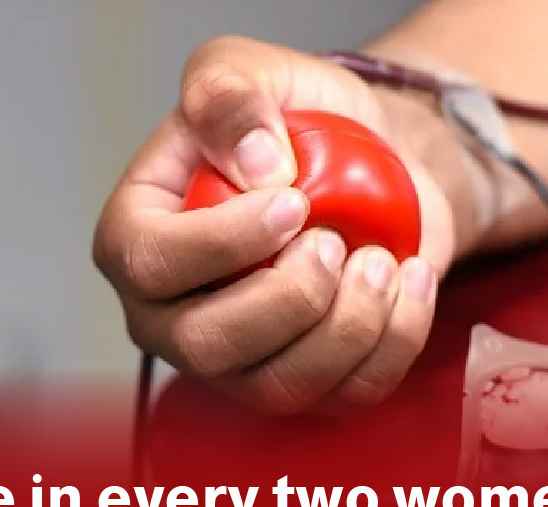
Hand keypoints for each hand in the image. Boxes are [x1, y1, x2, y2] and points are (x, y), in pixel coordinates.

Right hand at [94, 36, 457, 413]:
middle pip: (208, 346)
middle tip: (336, 242)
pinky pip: (345, 396)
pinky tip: (411, 284)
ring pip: (279, 385)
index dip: (223, 243)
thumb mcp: (251, 69)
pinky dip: (392, 344)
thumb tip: (256, 168)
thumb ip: (228, 93)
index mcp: (136, 237)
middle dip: (289, 298)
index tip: (294, 202)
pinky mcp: (307, 383)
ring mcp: (239, 361)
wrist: (372, 160)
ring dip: (347, 327)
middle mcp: (172, 314)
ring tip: (381, 261)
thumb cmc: (298, 121)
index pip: (150, 264)